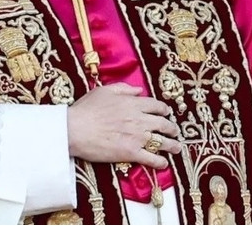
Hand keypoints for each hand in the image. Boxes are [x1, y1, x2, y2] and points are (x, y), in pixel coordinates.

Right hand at [67, 82, 181, 170]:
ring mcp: (137, 137)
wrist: (75, 129)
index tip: (166, 113)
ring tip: (177, 148)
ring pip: (161, 141)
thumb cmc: (86, 109)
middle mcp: (139, 119)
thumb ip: (124, 88)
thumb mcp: (104, 90)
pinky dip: (160, 161)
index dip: (164, 110)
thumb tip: (139, 90)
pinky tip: (164, 163)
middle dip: (172, 127)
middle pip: (163, 123)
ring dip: (172, 145)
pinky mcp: (131, 153)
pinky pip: (151, 158)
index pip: (156, 106)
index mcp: (133, 104)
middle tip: (174, 131)